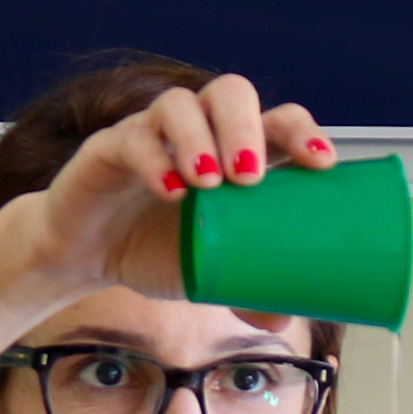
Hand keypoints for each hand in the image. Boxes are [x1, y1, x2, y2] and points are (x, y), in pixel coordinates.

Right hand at [4, 73, 339, 299]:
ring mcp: (154, 132)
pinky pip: (132, 136)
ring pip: (180, 103)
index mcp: (237, 154)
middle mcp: (200, 132)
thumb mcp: (210, 275)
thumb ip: (245, 292)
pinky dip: (153, 160)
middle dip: (247, 127)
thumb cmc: (161, 250)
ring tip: (208, 184)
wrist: (92, 255)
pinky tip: (169, 190)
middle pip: (231, 93)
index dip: (302, 131)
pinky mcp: (110, 146)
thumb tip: (280, 320)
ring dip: (200, 138)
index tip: (320, 162)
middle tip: (251, 177)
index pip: (278, 121)